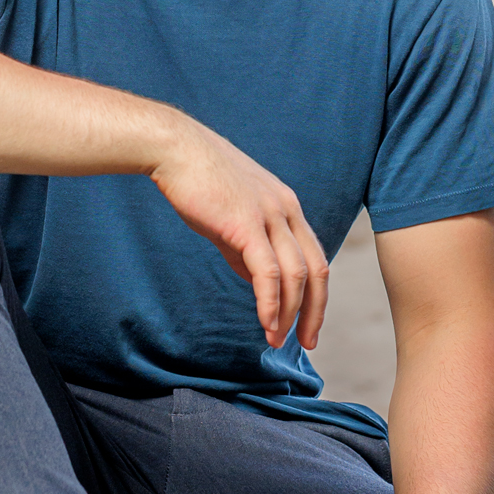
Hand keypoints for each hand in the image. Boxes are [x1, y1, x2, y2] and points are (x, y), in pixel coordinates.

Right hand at [148, 118, 328, 348]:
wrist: (176, 150)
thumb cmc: (200, 182)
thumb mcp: (233, 217)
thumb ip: (247, 249)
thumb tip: (256, 282)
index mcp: (288, 208)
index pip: (315, 258)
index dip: (316, 296)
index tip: (308, 324)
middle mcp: (288, 211)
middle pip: (317, 270)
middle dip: (315, 311)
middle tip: (308, 343)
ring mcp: (270, 215)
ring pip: (296, 274)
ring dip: (290, 313)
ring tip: (277, 340)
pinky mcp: (246, 223)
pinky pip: (267, 271)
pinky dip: (270, 302)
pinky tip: (266, 322)